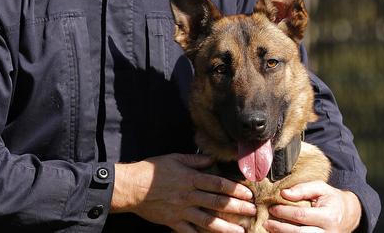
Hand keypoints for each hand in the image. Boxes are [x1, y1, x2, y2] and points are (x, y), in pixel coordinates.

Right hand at [112, 154, 254, 232]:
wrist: (132, 187)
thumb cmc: (152, 170)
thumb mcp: (174, 158)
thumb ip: (195, 159)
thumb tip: (212, 159)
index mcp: (190, 178)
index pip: (217, 184)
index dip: (235, 189)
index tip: (248, 193)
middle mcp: (188, 195)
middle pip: (217, 203)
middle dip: (237, 208)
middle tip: (252, 211)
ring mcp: (181, 211)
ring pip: (208, 221)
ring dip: (226, 227)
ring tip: (240, 231)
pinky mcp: (173, 222)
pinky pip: (190, 232)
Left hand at [265, 181, 361, 232]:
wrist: (349, 214)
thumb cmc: (332, 199)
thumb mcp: (321, 188)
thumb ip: (303, 189)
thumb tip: (284, 193)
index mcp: (329, 216)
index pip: (302, 215)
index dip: (285, 212)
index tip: (273, 208)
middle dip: (281, 227)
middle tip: (267, 222)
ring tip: (271, 228)